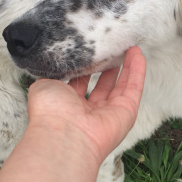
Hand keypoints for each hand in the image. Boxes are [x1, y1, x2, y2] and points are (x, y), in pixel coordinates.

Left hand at [27, 46, 145, 164]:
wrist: (64, 134)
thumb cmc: (49, 112)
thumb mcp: (44, 84)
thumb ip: (53, 75)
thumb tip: (57, 67)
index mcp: (68, 106)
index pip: (80, 84)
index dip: (86, 68)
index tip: (89, 51)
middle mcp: (89, 112)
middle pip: (103, 86)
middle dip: (107, 68)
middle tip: (111, 48)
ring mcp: (109, 113)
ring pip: (121, 86)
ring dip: (126, 66)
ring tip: (128, 46)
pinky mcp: (127, 112)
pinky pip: (134, 88)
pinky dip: (137, 71)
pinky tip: (137, 53)